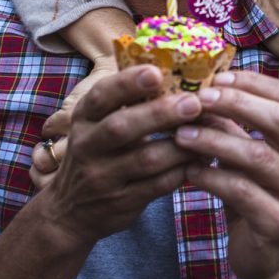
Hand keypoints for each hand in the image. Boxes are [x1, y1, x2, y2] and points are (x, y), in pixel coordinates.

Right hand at [31, 64, 204, 249]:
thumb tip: (171, 66)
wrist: (69, 211)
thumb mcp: (95, 125)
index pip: (101, 96)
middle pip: (122, 127)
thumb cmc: (95, 154)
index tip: (156, 72)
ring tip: (209, 131)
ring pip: (146, 159)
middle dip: (160, 114)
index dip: (127, 83)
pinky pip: (158, 185)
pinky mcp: (122, 203)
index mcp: (84, 119)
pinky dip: (182, 171)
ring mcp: (104, 177)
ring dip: (181, 145)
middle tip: (194, 102)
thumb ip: (123, 102)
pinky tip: (202, 158)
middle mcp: (88, 146)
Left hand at [173, 69, 278, 278]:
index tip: (216, 79)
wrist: (266, 260)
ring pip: (257, 155)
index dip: (252, 84)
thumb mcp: (248, 157)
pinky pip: (241, 191)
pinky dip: (210, 176)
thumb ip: (236, 126)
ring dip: (215, 140)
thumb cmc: (254, 198)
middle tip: (197, 101)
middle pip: (278, 120)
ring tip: (182, 135)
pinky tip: (188, 171)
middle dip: (234, 104)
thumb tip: (203, 87)